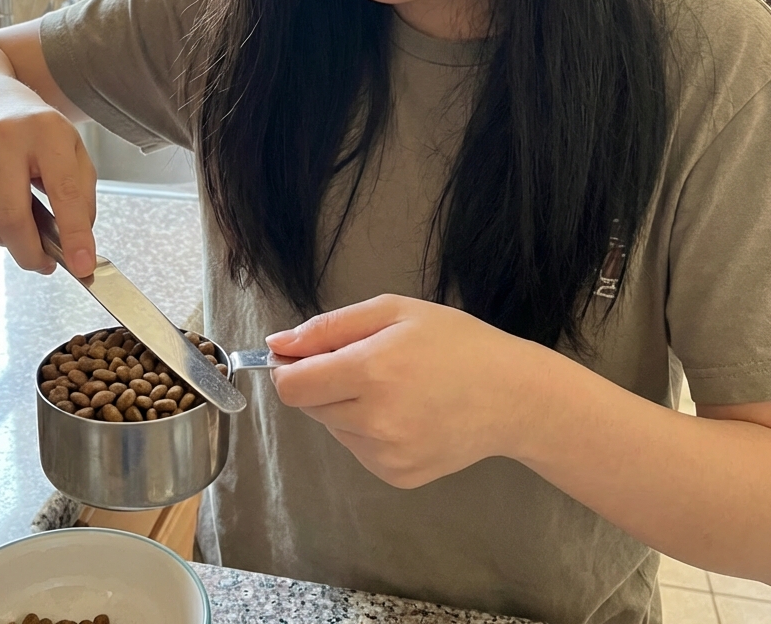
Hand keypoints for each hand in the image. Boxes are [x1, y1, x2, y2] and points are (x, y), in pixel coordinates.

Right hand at [0, 92, 97, 276]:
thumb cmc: (39, 134)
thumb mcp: (74, 152)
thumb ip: (82, 198)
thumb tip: (77, 247)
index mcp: (47, 131)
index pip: (64, 191)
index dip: (75, 234)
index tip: (83, 267)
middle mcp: (3, 138)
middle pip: (12, 217)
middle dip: (31, 254)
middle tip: (46, 263)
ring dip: (10, 242)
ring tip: (23, 224)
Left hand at [266, 294, 546, 488]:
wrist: (513, 396)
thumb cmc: (454, 342)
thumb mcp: (393, 311)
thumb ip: (328, 328)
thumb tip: (275, 344)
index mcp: (370, 372)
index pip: (291, 387)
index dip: (286, 369)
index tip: (300, 355)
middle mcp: (374, 421)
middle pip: (308, 406)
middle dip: (320, 382)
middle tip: (363, 362)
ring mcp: (387, 455)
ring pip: (332, 428)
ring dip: (344, 406)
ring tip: (391, 387)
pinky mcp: (398, 476)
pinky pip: (358, 449)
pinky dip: (366, 430)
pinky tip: (404, 413)